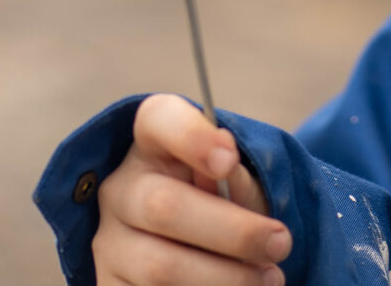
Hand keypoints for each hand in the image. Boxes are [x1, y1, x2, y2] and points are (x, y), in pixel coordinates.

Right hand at [93, 93, 291, 285]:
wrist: (192, 251)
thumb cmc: (222, 205)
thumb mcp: (236, 184)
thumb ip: (236, 178)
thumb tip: (228, 174)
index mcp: (152, 145)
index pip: (158, 120)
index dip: (191, 137)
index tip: (229, 159)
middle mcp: (121, 189)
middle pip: (164, 206)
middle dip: (234, 231)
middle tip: (281, 244)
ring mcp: (109, 243)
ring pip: (161, 267)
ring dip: (226, 278)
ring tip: (269, 278)